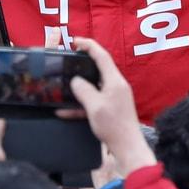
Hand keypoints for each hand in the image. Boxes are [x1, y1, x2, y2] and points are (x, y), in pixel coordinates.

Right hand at [68, 37, 156, 172]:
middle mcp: (116, 85)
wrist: (126, 147)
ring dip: (78, 87)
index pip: (102, 56)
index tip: (75, 41)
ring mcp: (113, 97)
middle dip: (82, 65)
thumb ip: (84, 90)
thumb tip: (75, 80)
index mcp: (115, 80)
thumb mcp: (94, 106)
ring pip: (93, 86)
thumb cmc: (113, 125)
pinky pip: (93, 102)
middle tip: (67, 61)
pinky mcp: (110, 109)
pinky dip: (80, 105)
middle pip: (98, 69)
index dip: (88, 46)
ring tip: (62, 85)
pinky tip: (63, 111)